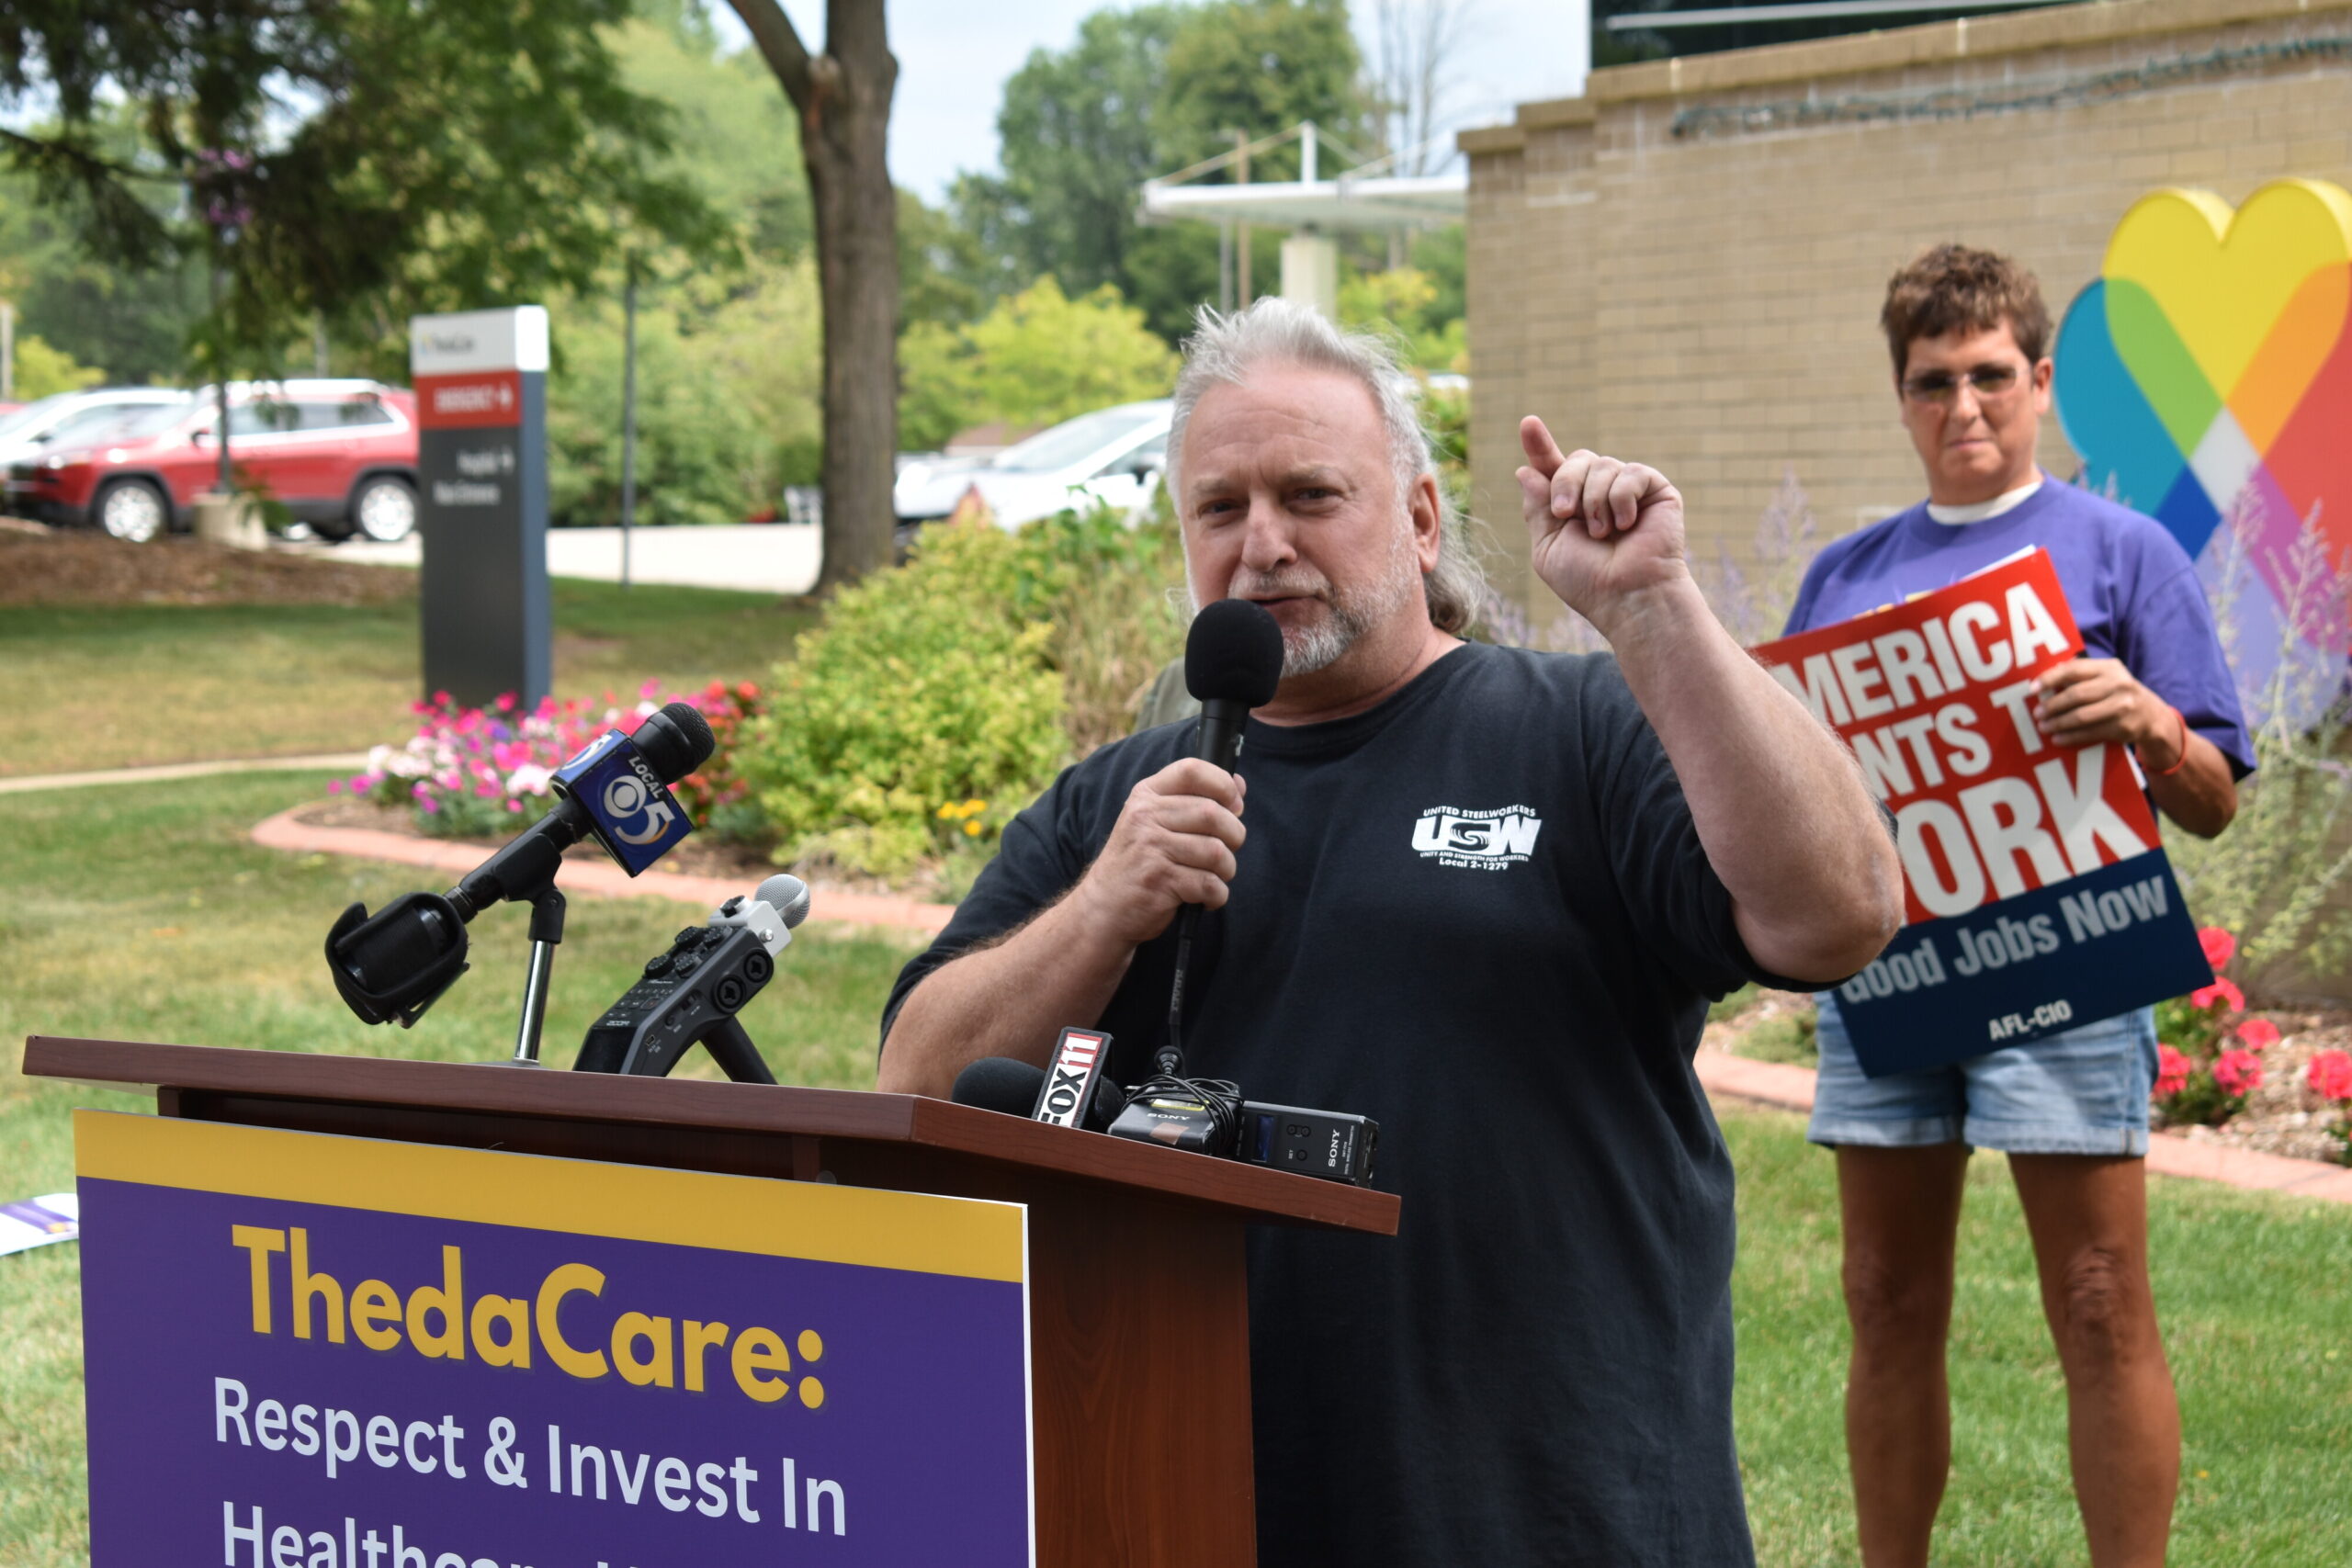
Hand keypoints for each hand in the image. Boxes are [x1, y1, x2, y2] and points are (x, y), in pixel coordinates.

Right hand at [1071, 759, 1246, 947]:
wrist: (1102, 907)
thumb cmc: (1138, 863)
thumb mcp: (1154, 822)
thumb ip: (1194, 801)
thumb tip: (1239, 784)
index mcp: (1146, 796)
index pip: (1192, 770)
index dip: (1223, 785)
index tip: (1234, 805)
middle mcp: (1145, 817)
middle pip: (1213, 813)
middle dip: (1234, 836)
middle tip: (1225, 852)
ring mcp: (1150, 848)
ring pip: (1216, 852)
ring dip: (1226, 870)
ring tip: (1214, 878)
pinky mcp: (1159, 881)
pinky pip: (1210, 884)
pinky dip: (1216, 895)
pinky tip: (1204, 898)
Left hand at [1515, 417, 1688, 631]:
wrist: (1626, 595)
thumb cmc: (1588, 580)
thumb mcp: (1547, 547)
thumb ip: (1537, 508)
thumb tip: (1525, 471)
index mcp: (1571, 505)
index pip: (1553, 468)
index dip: (1540, 446)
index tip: (1528, 423)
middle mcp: (1599, 493)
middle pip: (1576, 460)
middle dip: (1564, 482)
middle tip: (1566, 514)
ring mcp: (1627, 489)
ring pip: (1601, 464)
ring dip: (1594, 501)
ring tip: (1603, 533)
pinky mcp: (1656, 489)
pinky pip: (1630, 472)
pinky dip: (1621, 499)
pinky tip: (1627, 525)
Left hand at [2033, 659, 2175, 758]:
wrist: (2151, 716)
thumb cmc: (2118, 693)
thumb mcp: (2107, 676)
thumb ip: (2082, 673)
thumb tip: (2049, 672)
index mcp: (2110, 668)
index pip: (2074, 669)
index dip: (2051, 678)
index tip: (2033, 688)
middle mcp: (2118, 684)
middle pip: (2076, 695)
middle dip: (2053, 705)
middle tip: (2037, 713)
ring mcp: (2122, 706)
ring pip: (2082, 716)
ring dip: (2058, 723)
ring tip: (2043, 726)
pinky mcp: (2123, 727)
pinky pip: (2091, 733)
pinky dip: (2071, 737)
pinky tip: (2057, 738)